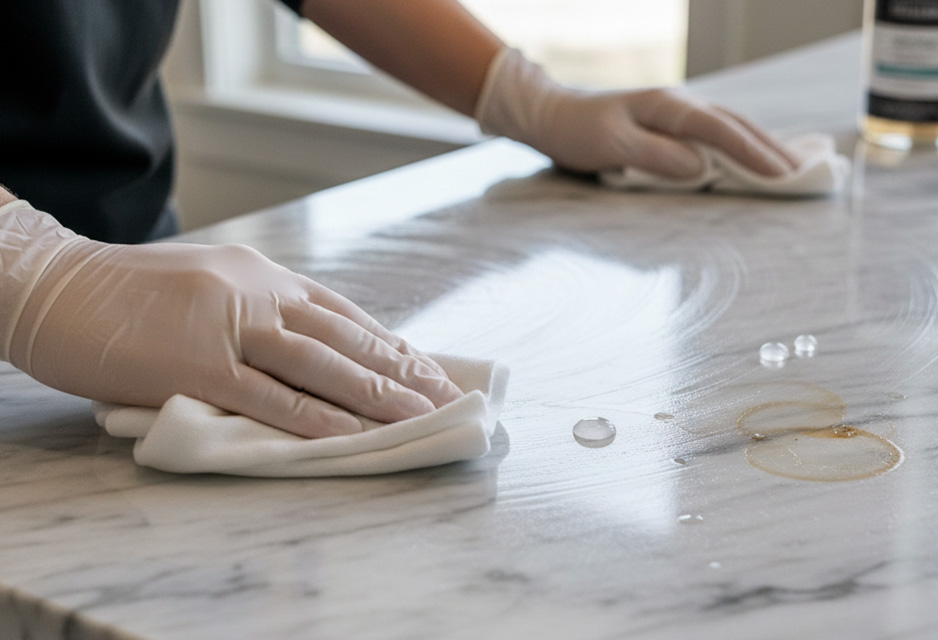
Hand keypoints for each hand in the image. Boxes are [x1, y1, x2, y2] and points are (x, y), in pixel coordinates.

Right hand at [0, 203, 461, 437]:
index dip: (391, 343)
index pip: (344, 314)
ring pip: (321, 366)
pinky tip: (352, 435)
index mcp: (262, 275)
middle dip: (402, 371)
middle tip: (447, 397)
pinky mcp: (196, 363)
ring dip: (377, 395)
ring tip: (421, 417)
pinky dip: (316, 418)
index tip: (429, 368)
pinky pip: (269, 397)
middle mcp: (258, 294)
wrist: (53, 284)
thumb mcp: (207, 284)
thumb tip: (303, 345)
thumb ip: (256, 311)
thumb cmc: (126, 292)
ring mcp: (229, 327)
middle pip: (347, 338)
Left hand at [475, 49, 798, 179]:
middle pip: (735, 125)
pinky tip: (754, 155)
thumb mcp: (611, 144)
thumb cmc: (577, 131)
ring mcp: (676, 113)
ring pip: (730, 126)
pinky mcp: (670, 125)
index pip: (721, 130)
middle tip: (807, 174)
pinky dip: (741, 144)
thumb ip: (655, 155)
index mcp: (668, 107)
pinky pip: (716, 133)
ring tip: (793, 167)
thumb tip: (700, 168)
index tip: (783, 175)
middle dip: (772, 149)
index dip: (753, 153)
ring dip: (762, 145)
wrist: (552, 115)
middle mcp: (679, 105)